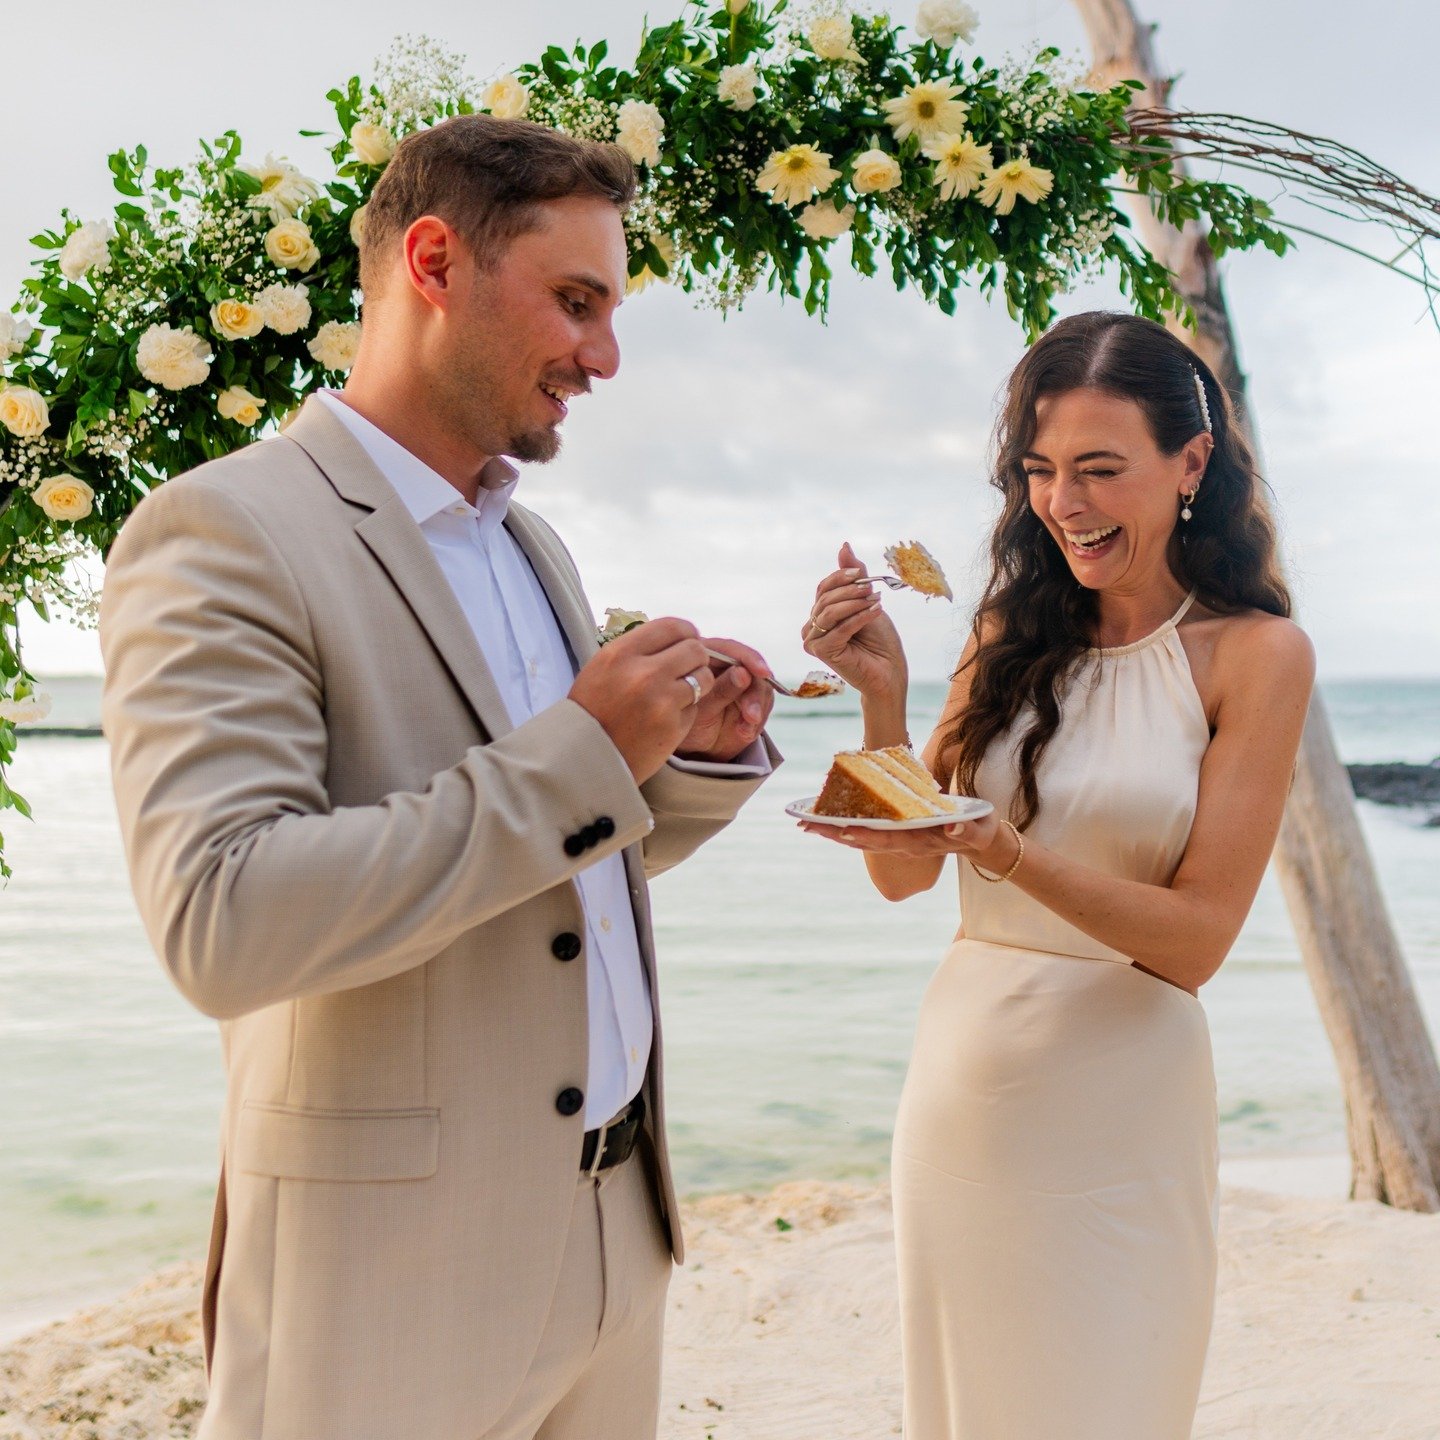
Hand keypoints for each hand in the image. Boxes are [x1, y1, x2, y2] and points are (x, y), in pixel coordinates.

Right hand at [569, 618, 714, 783]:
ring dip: (697, 683)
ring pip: (703, 677)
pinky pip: (696, 707)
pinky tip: (667, 717)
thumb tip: (676, 637)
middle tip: (688, 668)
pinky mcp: (674, 726)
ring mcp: (661, 701)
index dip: (686, 632)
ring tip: (680, 692)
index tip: (688, 640)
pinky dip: (687, 710)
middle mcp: (643, 673)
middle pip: (694, 649)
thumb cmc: (593, 710)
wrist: (585, 757)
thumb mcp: (602, 667)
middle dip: (696, 657)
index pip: (672, 626)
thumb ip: (637, 650)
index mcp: (621, 654)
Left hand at [675, 637, 774, 762]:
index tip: (763, 673)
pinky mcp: (751, 698)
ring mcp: (741, 682)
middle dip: (754, 694)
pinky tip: (745, 732)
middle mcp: (725, 666)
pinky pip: (762, 705)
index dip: (749, 659)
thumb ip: (720, 690)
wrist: (688, 746)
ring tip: (745, 730)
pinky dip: (756, 721)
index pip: (730, 650)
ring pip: (761, 687)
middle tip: (752, 717)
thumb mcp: (699, 708)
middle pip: (750, 669)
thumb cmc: (683, 722)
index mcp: (704, 658)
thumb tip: (743, 672)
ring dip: (757, 709)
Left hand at [798, 809, 1017, 871]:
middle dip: (836, 833)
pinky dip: (846, 826)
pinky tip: (828, 821)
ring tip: (807, 823)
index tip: (844, 830)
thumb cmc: (980, 830)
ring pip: (862, 837)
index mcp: (920, 840)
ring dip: (834, 831)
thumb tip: (953, 827)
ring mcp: (899, 841)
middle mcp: (904, 844)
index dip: (866, 834)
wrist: (979, 841)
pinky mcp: (897, 835)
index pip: (888, 838)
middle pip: (865, 840)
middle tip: (806, 826)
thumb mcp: (979, 829)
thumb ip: (967, 829)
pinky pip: (867, 831)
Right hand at [802, 543, 907, 699]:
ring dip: (855, 604)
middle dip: (851, 591)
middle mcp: (812, 627)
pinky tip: (876, 612)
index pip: (823, 587)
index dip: (841, 577)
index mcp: (820, 614)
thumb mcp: (867, 601)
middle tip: (872, 590)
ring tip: (876, 602)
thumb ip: (855, 576)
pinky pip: (839, 628)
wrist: (889, 672)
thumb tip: (844, 546)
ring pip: (829, 612)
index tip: (861, 574)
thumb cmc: (880, 640)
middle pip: (825, 598)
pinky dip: (859, 618)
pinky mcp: (822, 652)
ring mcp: (814, 641)